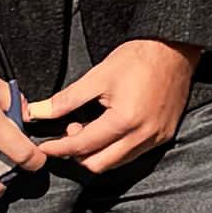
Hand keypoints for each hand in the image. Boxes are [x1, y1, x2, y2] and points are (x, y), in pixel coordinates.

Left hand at [18, 41, 194, 180]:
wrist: (174, 48)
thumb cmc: (138, 57)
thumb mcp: (97, 76)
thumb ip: (65, 100)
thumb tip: (37, 112)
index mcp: (124, 120)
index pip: (83, 146)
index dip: (59, 148)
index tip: (44, 148)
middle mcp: (143, 135)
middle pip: (99, 164)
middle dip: (77, 155)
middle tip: (69, 132)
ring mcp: (157, 137)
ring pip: (117, 162)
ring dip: (98, 153)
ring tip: (90, 128)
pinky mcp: (165, 135)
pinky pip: (135, 154)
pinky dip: (117, 149)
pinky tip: (109, 130)